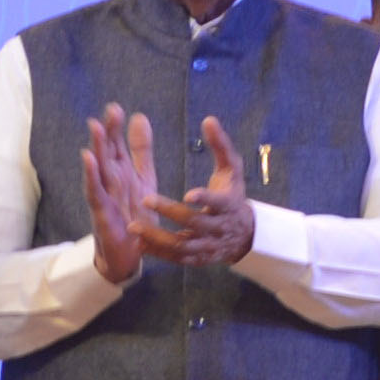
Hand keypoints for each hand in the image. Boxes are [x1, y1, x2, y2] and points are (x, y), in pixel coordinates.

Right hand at [82, 108, 160, 287]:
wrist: (128, 254)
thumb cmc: (133, 214)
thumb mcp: (143, 177)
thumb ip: (141, 150)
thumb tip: (139, 117)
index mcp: (123, 172)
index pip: (118, 146)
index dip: (116, 128)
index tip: (116, 107)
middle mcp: (111, 181)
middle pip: (108, 153)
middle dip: (108, 132)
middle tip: (110, 110)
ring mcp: (104, 196)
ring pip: (99, 168)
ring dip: (97, 148)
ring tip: (95, 127)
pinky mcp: (101, 212)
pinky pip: (95, 191)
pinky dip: (91, 175)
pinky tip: (88, 160)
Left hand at [134, 117, 258, 267]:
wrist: (245, 235)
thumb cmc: (233, 194)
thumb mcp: (232, 169)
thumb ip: (220, 146)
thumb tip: (208, 120)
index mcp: (229, 204)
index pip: (219, 202)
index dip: (205, 198)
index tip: (188, 193)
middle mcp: (219, 227)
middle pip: (194, 222)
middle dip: (170, 212)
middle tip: (144, 198)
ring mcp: (207, 246)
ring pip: (182, 245)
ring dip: (157, 237)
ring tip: (134, 226)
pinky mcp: (197, 259)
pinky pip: (175, 258)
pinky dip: (157, 252)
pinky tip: (138, 242)